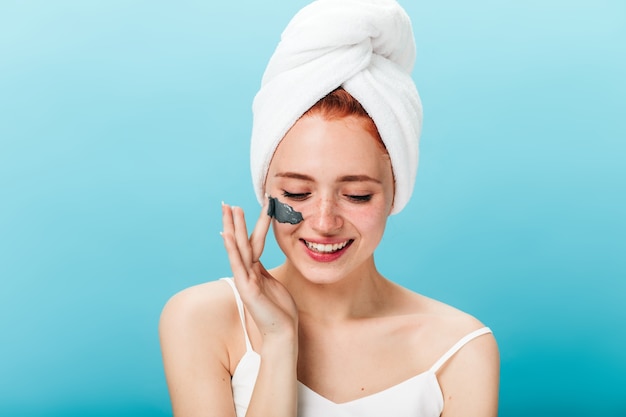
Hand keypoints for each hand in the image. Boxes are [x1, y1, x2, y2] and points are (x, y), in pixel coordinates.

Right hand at [221, 201, 297, 340]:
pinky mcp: (247, 288)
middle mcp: (247, 272)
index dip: (252, 225)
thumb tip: (259, 261)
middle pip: (241, 241)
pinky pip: (238, 264)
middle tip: (228, 203)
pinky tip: (226, 236)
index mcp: (255, 270)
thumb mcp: (273, 284)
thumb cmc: (281, 311)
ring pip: (238, 248)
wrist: (282, 332)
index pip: (252, 242)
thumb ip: (264, 272)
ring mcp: (245, 279)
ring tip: (229, 210)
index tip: (249, 208)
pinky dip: (232, 249)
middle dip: (235, 222)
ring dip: (233, 228)